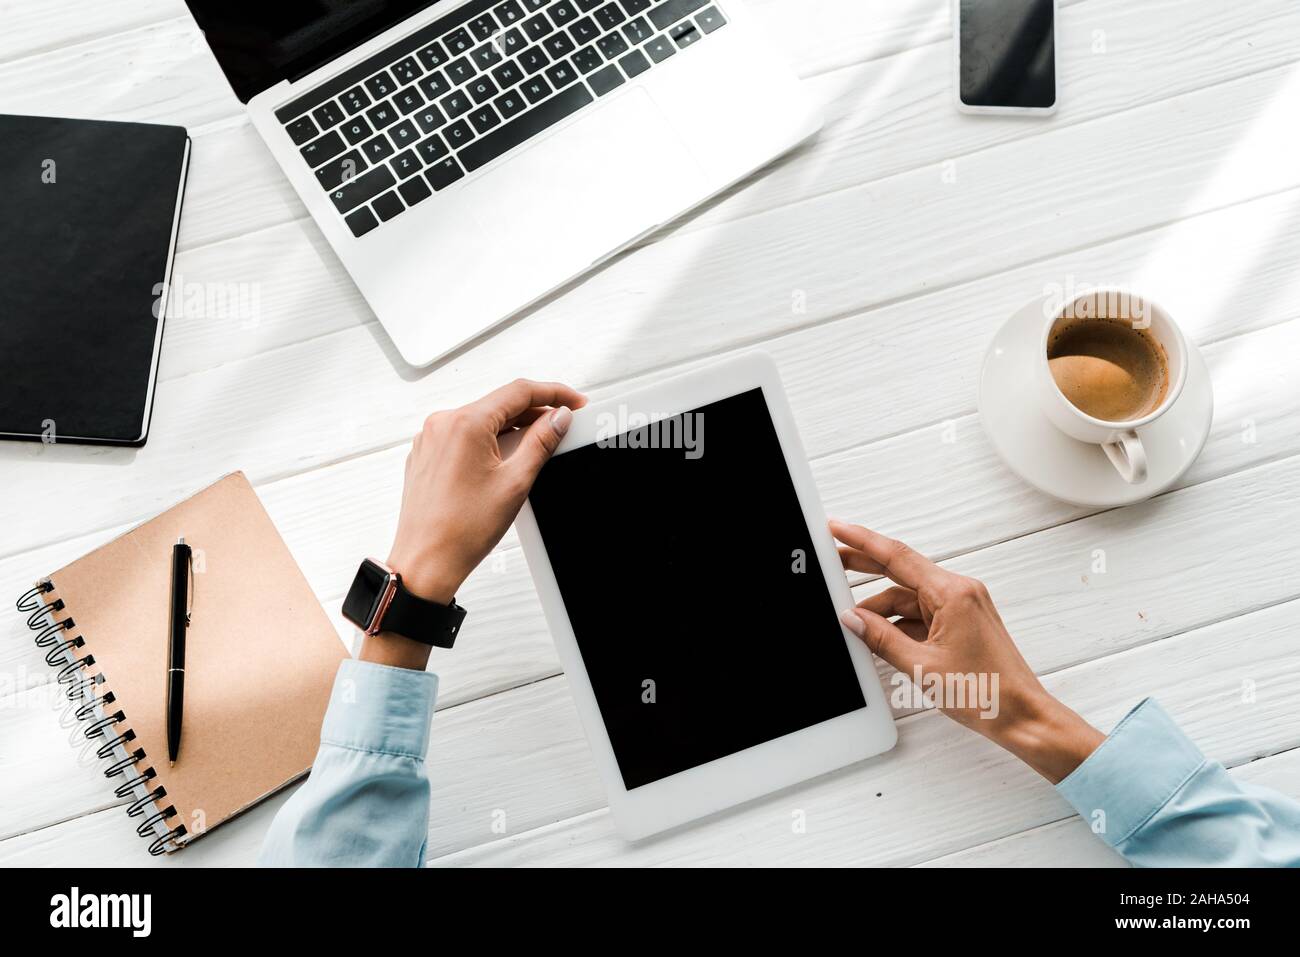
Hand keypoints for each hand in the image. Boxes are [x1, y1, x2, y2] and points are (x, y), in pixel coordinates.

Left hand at [363, 379, 584, 669]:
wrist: (426, 561)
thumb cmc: (461, 530)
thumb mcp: (515, 483)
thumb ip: (541, 442)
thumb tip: (558, 418)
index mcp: (465, 424)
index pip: (519, 391)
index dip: (553, 393)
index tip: (573, 401)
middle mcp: (443, 424)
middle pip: (500, 403)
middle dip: (534, 412)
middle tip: (562, 425)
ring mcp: (431, 438)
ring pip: (482, 419)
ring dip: (512, 427)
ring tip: (536, 446)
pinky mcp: (427, 454)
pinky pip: (464, 434)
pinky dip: (489, 440)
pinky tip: (504, 459)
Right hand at [831, 520, 1103, 782]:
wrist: (1024, 716)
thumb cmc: (988, 693)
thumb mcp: (922, 666)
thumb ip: (881, 639)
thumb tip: (852, 619)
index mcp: (953, 594)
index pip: (896, 557)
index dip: (862, 540)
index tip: (837, 528)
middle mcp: (959, 592)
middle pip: (900, 570)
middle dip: (864, 565)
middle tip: (832, 561)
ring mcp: (962, 606)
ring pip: (908, 596)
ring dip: (880, 607)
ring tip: (852, 621)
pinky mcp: (962, 622)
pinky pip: (921, 613)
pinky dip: (898, 622)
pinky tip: (878, 635)